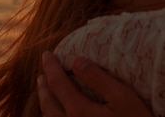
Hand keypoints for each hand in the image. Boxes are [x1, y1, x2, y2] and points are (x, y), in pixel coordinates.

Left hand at [39, 51, 153, 116]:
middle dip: (44, 86)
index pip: (58, 83)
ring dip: (45, 102)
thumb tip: (77, 61)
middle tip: (42, 72)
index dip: (51, 67)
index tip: (47, 54)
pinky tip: (57, 113)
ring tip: (44, 91)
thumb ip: (98, 79)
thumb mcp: (122, 97)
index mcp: (78, 111)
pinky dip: (52, 116)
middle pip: (49, 103)